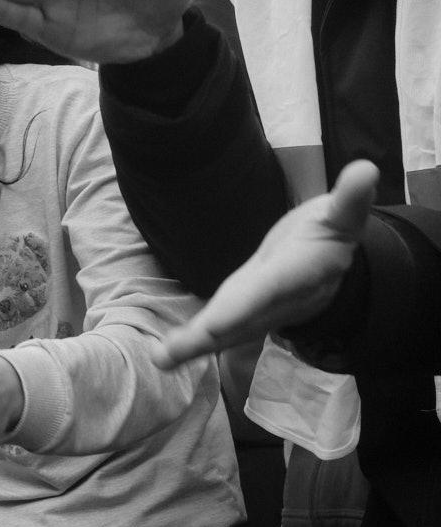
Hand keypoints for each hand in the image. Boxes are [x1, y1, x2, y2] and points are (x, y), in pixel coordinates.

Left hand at [160, 160, 378, 368]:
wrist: (329, 269)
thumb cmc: (329, 235)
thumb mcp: (342, 216)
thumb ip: (350, 199)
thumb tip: (365, 168)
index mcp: (294, 275)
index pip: (267, 291)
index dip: (245, 307)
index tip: (216, 323)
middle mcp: (273, 302)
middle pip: (239, 321)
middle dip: (208, 336)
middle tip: (172, 353)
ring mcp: (255, 313)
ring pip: (224, 333)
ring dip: (191, 346)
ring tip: (160, 358)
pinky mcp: (241, 315)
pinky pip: (215, 333)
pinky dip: (190, 345)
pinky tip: (161, 356)